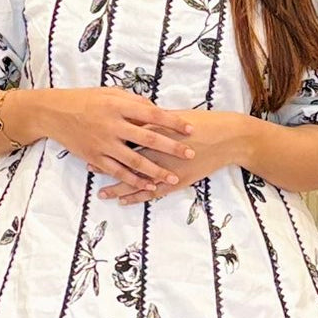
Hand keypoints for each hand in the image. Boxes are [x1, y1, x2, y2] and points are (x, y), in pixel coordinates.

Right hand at [42, 86, 196, 190]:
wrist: (54, 113)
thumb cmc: (85, 100)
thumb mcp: (110, 93)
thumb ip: (133, 101)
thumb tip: (157, 110)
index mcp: (118, 106)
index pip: (152, 114)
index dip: (173, 122)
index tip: (190, 129)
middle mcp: (112, 125)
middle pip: (148, 138)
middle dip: (171, 148)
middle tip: (190, 154)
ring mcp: (103, 143)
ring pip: (134, 160)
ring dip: (156, 171)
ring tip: (173, 178)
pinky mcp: (94, 157)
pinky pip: (117, 172)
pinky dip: (133, 180)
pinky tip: (148, 186)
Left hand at [98, 111, 250, 203]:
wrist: (228, 138)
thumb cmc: (202, 124)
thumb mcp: (175, 118)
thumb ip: (153, 119)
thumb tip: (134, 116)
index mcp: (156, 131)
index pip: (125, 136)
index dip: (108, 140)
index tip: (91, 142)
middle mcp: (158, 151)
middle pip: (126, 159)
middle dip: (107, 164)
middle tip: (88, 167)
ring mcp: (167, 169)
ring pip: (137, 180)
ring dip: (118, 187)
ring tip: (102, 192)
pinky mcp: (177, 181)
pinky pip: (153, 192)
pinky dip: (138, 197)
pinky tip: (124, 201)